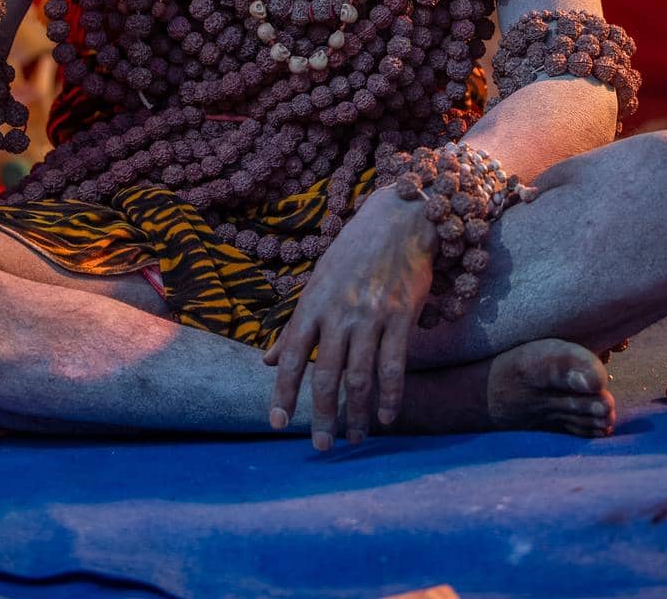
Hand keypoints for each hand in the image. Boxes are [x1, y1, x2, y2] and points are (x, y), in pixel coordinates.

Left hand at [263, 184, 435, 448]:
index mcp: (313, 303)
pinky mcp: (400, 315)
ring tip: (355, 438)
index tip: (277, 423)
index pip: (291, 356)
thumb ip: (294, 325)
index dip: (283, 392)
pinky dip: (391, 395)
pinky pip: (394, 365)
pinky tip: (388, 416)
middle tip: (321, 446)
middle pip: (326, 374)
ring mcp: (370, 314)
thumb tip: (265, 360)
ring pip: (361, 376)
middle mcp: (338, 311)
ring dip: (358, 413)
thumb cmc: (353, 252)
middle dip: (322, 415)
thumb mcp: (317, 282)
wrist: (398, 219)